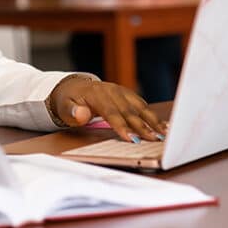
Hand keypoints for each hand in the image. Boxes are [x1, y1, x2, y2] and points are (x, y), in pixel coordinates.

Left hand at [49, 77, 165, 142]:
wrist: (75, 87)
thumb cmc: (69, 100)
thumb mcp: (64, 106)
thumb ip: (72, 111)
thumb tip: (82, 114)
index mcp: (97, 94)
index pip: (111, 112)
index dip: (122, 126)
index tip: (132, 139)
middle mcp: (112, 91)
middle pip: (129, 111)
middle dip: (143, 126)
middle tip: (154, 140)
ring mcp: (122, 91)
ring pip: (140, 107)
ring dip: (152, 121)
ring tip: (164, 134)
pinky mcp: (128, 95)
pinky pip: (142, 106)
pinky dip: (153, 116)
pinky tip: (163, 126)